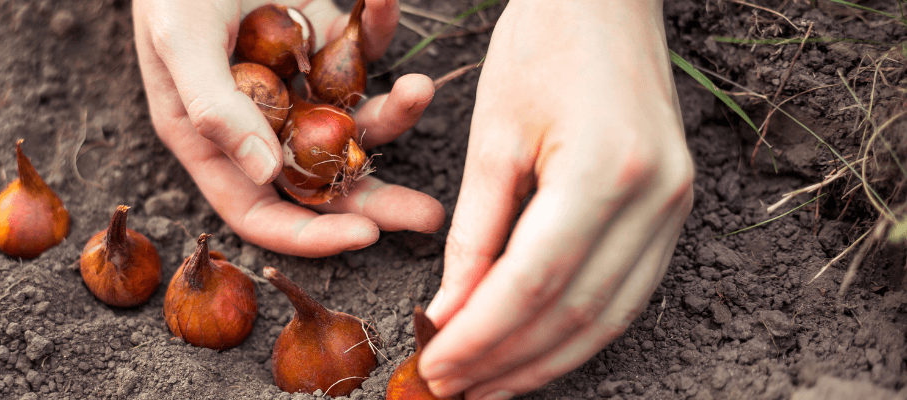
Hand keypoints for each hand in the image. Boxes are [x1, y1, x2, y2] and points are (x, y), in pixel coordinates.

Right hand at [133, 0, 444, 256]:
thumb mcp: (180, 41)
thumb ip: (214, 108)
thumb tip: (264, 175)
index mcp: (214, 140)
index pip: (261, 210)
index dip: (311, 234)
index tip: (367, 237)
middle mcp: (260, 122)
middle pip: (322, 181)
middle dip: (377, 201)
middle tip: (429, 216)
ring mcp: (297, 81)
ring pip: (356, 119)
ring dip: (395, 111)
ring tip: (421, 88)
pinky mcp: (324, 38)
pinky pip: (362, 47)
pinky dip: (378, 26)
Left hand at [419, 1, 693, 397]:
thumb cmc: (541, 45)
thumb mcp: (493, 136)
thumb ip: (475, 233)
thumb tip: (451, 313)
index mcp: (606, 172)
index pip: (533, 285)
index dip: (480, 338)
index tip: (436, 367)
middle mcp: (656, 199)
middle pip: (574, 314)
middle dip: (507, 362)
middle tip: (452, 389)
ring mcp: (675, 209)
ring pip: (608, 318)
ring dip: (543, 361)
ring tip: (487, 387)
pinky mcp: (674, 211)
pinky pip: (628, 294)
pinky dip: (577, 332)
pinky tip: (534, 351)